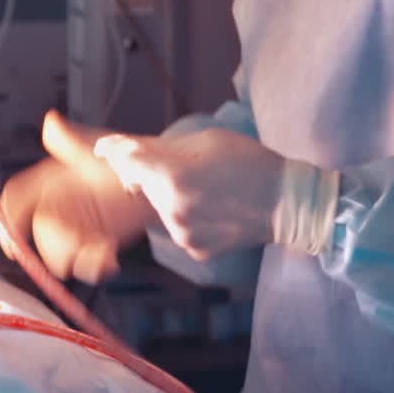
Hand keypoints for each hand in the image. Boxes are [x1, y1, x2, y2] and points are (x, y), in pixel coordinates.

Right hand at [0, 110, 154, 283]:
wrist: (154, 172)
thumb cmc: (120, 153)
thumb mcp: (94, 146)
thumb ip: (71, 140)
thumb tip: (51, 122)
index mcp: (49, 179)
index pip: (16, 199)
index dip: (6, 221)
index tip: (12, 247)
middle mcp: (57, 203)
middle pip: (39, 233)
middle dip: (55, 247)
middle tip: (81, 247)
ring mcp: (75, 224)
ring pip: (61, 253)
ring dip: (78, 261)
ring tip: (104, 253)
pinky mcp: (94, 240)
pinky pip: (85, 263)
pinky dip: (95, 267)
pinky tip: (111, 258)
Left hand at [94, 127, 286, 258]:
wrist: (289, 204)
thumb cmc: (247, 161)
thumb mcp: (202, 141)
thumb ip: (156, 147)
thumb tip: (117, 147)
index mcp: (172, 177)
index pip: (124, 162)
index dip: (114, 151)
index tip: (104, 147)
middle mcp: (172, 210)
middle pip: (141, 183)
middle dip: (148, 172)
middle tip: (182, 165)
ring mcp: (183, 235)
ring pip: (157, 204)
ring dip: (167, 193)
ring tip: (203, 186)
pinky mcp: (194, 250)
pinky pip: (177, 225)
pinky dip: (185, 214)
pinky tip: (211, 207)